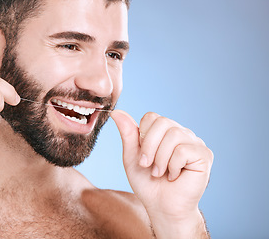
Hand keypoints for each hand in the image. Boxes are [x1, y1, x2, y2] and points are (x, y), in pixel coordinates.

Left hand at [111, 110, 212, 236]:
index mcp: (165, 132)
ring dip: (160, 158)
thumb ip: (128, 134)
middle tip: (147, 165)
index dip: (143, 136)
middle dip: (149, 147)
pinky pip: (184, 150)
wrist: (162, 207)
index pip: (152, 117)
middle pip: (162, 122)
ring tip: (160, 173)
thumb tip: (116, 112)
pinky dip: (173, 166)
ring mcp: (194, 143)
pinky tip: (174, 176)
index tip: (142, 156)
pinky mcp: (204, 155)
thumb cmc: (148, 183)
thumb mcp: (132, 156)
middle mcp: (181, 133)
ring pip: (174, 135)